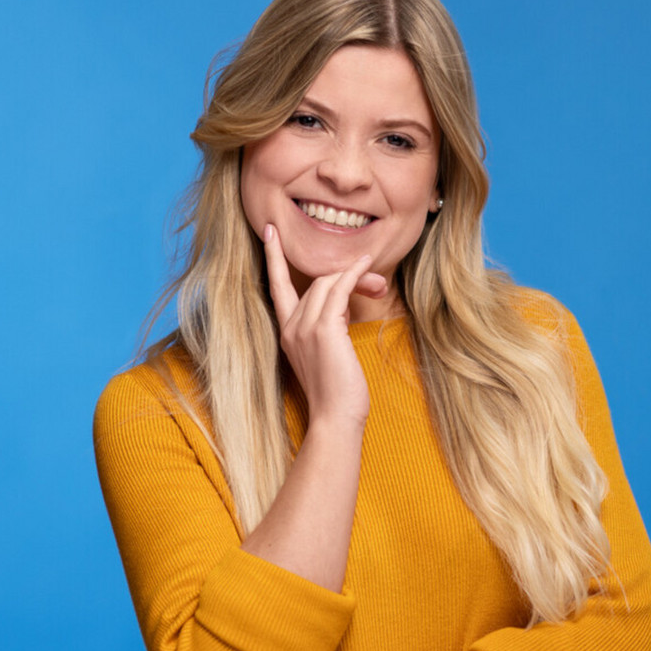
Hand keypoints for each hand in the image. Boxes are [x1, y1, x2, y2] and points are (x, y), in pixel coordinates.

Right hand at [264, 224, 385, 427]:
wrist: (335, 418)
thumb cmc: (337, 393)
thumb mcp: (329, 353)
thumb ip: (330, 326)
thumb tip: (345, 304)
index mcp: (287, 332)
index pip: (276, 286)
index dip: (273, 257)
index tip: (270, 232)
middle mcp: (290, 327)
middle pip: (315, 281)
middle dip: (346, 275)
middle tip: (376, 284)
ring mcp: (304, 327)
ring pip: (327, 282)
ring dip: (357, 277)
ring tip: (380, 286)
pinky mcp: (324, 329)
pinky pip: (338, 289)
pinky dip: (354, 274)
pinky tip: (368, 269)